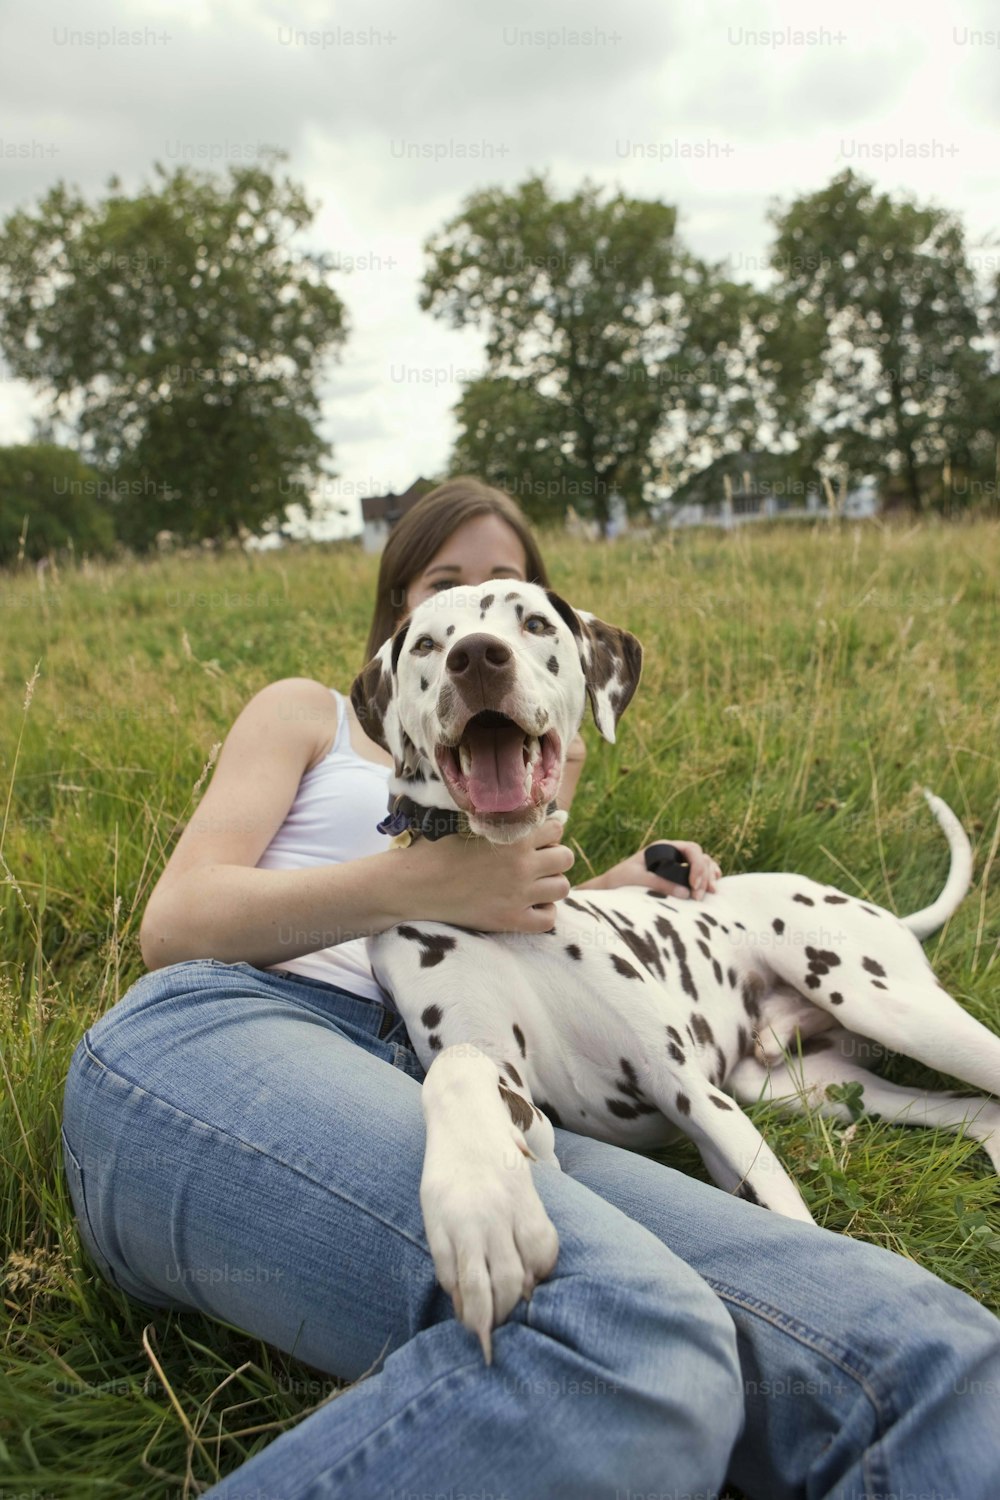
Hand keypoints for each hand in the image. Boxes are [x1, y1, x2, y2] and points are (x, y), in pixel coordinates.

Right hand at [397, 816, 574, 932]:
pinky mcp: (510, 920)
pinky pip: (549, 920)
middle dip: (553, 857)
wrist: (415, 885)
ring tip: (532, 884)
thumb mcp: (471, 825)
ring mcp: (519, 895)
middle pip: (566, 858)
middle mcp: (522, 865)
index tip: (533, 840)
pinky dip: (543, 913)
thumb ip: (502, 821)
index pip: (556, 828)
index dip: (546, 833)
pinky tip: (527, 906)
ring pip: (563, 887)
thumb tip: (535, 818)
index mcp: (513, 836)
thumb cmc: (438, 851)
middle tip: (535, 862)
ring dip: (551, 884)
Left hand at [585, 839, 721, 900]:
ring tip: (711, 893)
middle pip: (700, 857)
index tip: (694, 886)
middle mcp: (673, 853)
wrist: (610, 888)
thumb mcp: (637, 879)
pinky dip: (707, 879)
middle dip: (704, 876)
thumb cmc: (620, 879)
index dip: (698, 866)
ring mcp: (677, 864)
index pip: (691, 849)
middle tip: (698, 897)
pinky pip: (699, 874)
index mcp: (663, 847)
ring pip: (703, 864)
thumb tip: (686, 893)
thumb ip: (659, 883)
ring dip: (709, 877)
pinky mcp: (678, 877)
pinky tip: (712, 887)